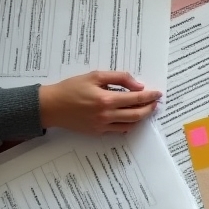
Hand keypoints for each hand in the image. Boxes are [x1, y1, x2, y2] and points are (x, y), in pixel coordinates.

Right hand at [39, 71, 160, 134]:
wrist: (50, 106)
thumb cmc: (71, 88)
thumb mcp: (94, 76)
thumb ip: (119, 78)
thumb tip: (138, 85)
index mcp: (106, 99)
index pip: (136, 99)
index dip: (150, 96)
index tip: (158, 93)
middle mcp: (106, 115)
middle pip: (137, 114)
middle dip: (150, 108)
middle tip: (155, 103)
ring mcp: (102, 126)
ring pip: (130, 124)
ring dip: (141, 118)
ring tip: (145, 110)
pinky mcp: (98, 132)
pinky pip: (118, 130)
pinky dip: (128, 124)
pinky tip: (129, 117)